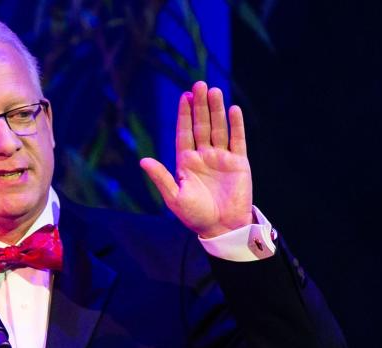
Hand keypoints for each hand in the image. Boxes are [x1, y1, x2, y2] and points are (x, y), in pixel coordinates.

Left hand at [140, 81, 252, 237]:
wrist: (221, 228)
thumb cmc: (195, 216)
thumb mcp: (175, 197)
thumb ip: (161, 177)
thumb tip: (143, 160)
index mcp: (186, 163)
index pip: (184, 133)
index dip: (184, 115)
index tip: (184, 96)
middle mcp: (203, 157)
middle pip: (201, 125)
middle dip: (200, 106)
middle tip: (199, 84)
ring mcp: (221, 158)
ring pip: (218, 128)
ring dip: (217, 110)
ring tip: (214, 91)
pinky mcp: (239, 163)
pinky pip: (237, 140)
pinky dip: (236, 125)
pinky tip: (233, 109)